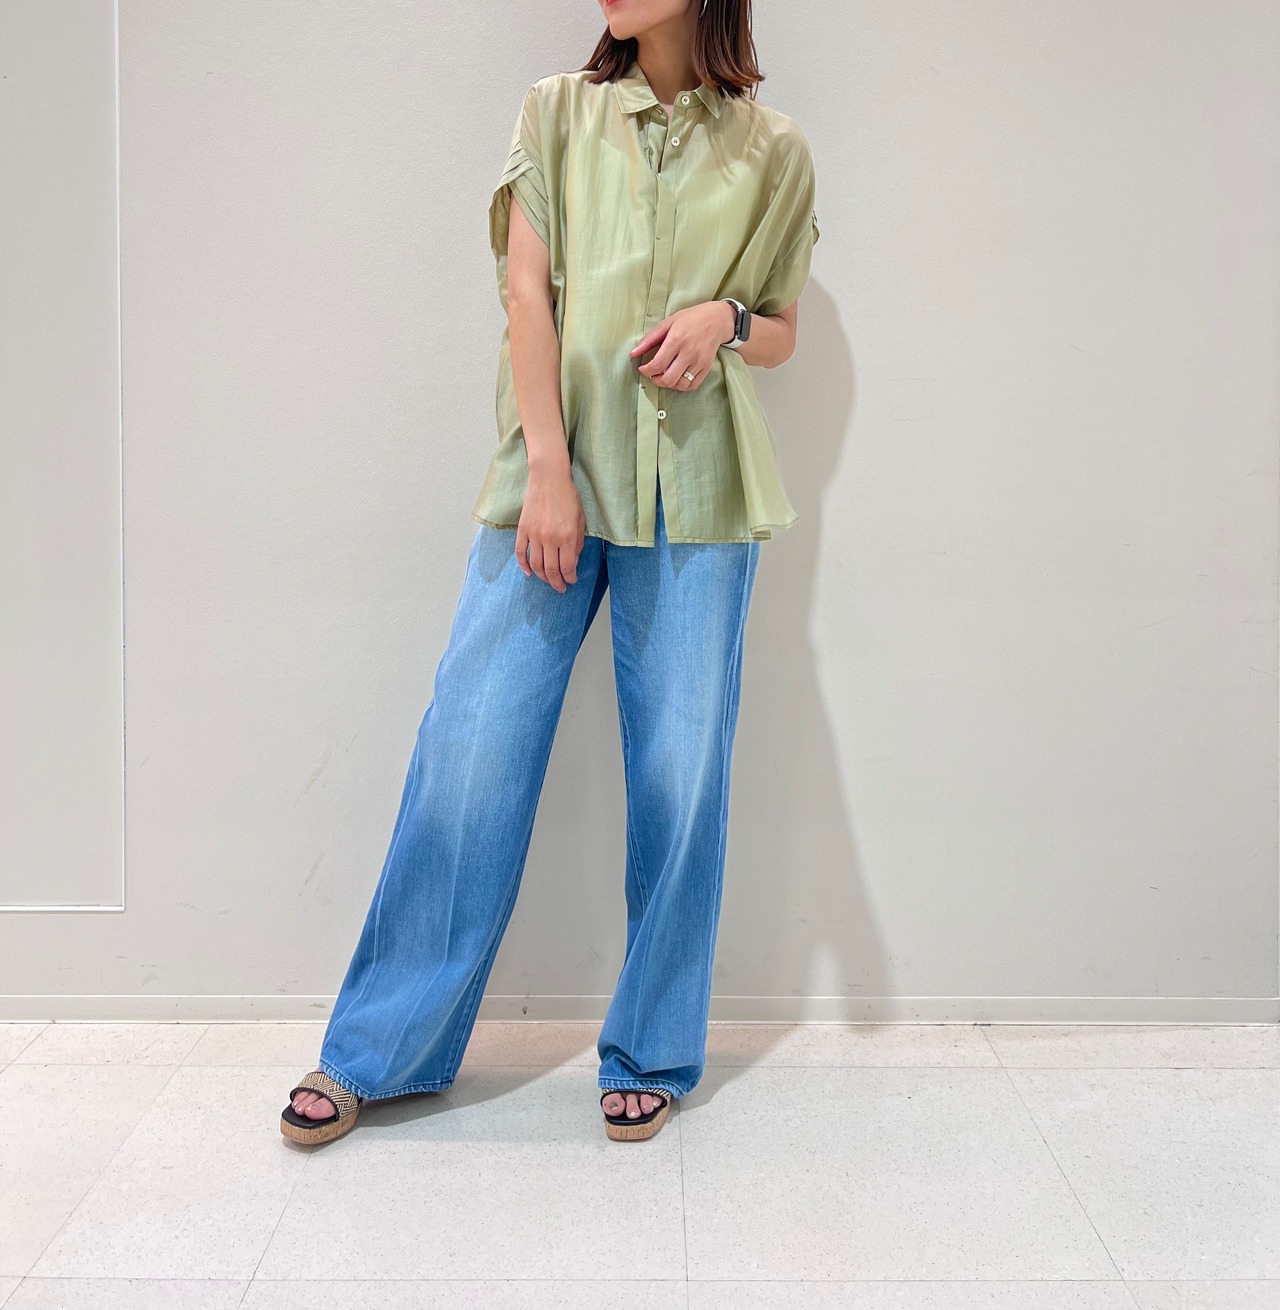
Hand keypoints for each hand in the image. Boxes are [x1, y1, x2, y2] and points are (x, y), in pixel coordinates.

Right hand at [515, 465, 586, 592]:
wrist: (548, 478)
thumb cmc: (568, 497)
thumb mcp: (580, 519)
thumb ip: (578, 542)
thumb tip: (572, 562)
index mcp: (567, 537)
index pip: (567, 567)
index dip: (570, 578)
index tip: (572, 581)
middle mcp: (550, 538)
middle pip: (551, 570)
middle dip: (556, 583)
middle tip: (560, 588)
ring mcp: (534, 535)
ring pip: (536, 565)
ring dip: (542, 577)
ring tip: (548, 581)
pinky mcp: (523, 530)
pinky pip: (520, 553)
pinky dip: (523, 565)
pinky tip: (529, 572)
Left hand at [630, 300, 736, 391]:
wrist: (717, 320)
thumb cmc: (691, 319)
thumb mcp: (668, 323)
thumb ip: (649, 339)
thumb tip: (633, 353)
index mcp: (677, 339)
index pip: (657, 364)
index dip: (646, 371)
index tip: (643, 369)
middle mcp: (689, 352)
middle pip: (668, 379)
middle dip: (656, 380)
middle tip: (653, 374)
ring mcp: (699, 362)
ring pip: (680, 385)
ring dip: (669, 384)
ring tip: (665, 375)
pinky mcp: (706, 368)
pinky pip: (692, 386)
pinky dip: (682, 386)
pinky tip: (677, 378)